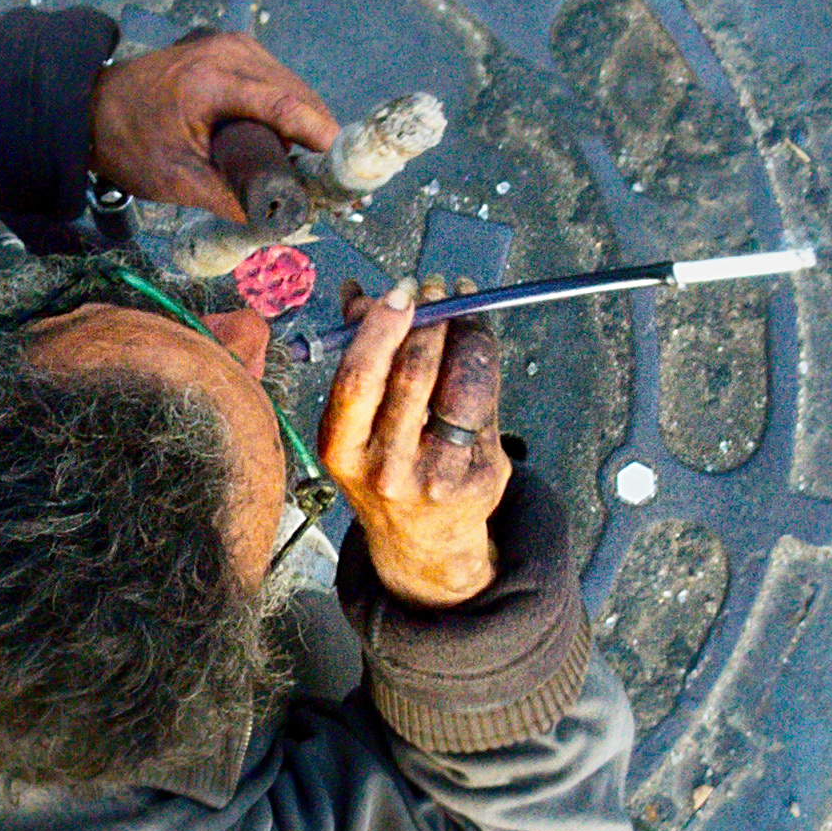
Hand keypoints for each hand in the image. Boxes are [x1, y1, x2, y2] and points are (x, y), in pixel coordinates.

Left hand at [88, 29, 338, 223]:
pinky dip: (286, 109)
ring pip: (291, 86)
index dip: (323, 139)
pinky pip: (274, 79)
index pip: (288, 104)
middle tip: (334, 182)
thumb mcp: (176, 180)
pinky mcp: (229, 48)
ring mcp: (230, 44)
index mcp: (214, 79)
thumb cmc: (125, 142)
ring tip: (314, 166)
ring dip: (305, 123)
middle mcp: (229, 50)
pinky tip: (288, 139)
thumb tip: (280, 220)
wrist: (87, 110)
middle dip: (320, 137)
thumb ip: (230, 199)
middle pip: (298, 94)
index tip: (344, 172)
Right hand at [316, 274, 513, 607]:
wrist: (421, 541)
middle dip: (430, 320)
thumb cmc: (382, 465)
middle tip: (436, 289)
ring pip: (461, 382)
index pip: (361, 377)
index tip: (400, 291)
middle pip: (414, 375)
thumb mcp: (353, 425)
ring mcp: (439, 475)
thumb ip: (358, 357)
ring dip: (464, 332)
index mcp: (342, 449)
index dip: (383, 326)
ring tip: (460, 307)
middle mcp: (388, 467)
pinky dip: (483, 362)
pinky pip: (488, 401)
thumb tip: (356, 293)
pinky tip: (475, 343)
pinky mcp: (482, 476)